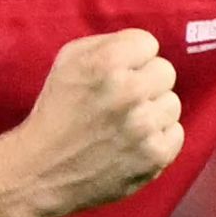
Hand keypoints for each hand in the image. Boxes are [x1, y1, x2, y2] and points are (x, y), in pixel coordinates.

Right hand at [4, 29, 182, 216]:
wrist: (39, 172)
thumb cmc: (55, 111)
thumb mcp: (68, 61)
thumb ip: (106, 43)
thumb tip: (141, 47)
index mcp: (107, 63)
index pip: (148, 44)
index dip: (132, 59)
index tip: (117, 74)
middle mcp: (129, 91)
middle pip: (165, 72)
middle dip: (145, 83)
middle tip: (122, 101)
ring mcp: (144, 126)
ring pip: (172, 104)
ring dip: (153, 112)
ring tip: (127, 125)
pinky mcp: (154, 157)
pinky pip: (176, 134)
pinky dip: (159, 139)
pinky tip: (135, 144)